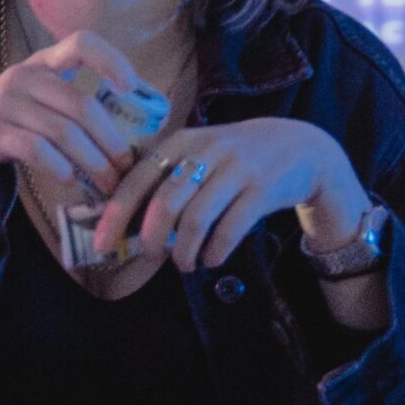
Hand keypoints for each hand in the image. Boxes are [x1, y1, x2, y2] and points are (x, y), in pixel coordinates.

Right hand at [0, 31, 162, 235]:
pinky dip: (60, 167)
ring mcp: (6, 104)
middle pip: (81, 104)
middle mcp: (25, 76)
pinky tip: (71, 180)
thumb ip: (72, 108)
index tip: (133, 87)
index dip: (111, 59)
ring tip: (107, 183)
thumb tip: (127, 137)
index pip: (81, 43)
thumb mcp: (37, 103)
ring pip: (64, 131)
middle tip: (126, 168)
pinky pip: (36, 149)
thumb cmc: (7, 124)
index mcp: (42, 63)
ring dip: (93, 162)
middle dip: (111, 140)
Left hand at [92, 116, 366, 273]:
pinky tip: (211, 259)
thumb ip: (168, 178)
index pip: (138, 177)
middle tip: (151, 256)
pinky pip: (230, 228)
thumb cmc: (237, 157)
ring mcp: (237, 169)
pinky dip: (215, 250)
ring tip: (185, 264)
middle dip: (152, 238)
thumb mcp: (201, 153)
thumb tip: (127, 223)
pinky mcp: (263, 189)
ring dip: (185, 251)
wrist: (302, 148)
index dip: (117, 214)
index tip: (102, 244)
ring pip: (196, 218)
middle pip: (166, 201)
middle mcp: (208, 150)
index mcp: (183, 140)